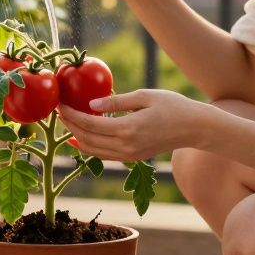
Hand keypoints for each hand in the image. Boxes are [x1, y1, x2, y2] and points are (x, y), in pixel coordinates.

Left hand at [57, 89, 206, 161]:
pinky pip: (104, 156)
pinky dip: (89, 148)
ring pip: (93, 151)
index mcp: (127, 129)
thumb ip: (116, 102)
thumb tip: (90, 105)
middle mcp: (126, 146)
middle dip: (69, 126)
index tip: (59, 105)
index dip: (70, 115)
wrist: (195, 128)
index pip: (89, 124)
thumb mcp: (144, 96)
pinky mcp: (133, 158)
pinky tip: (81, 139)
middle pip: (87, 139)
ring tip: (66, 124)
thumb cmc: (173, 106)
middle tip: (59, 111)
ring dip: (76, 138)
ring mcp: (129, 155)